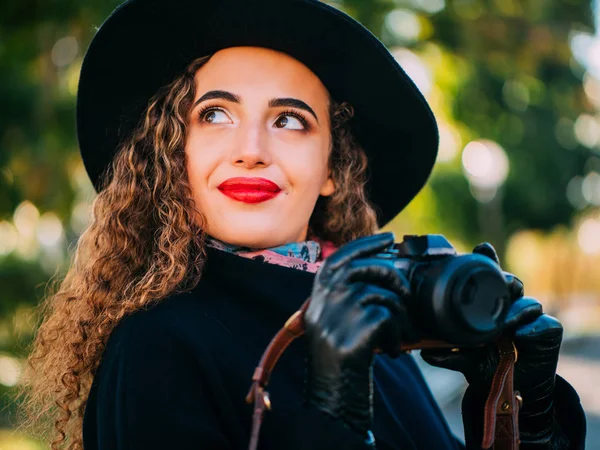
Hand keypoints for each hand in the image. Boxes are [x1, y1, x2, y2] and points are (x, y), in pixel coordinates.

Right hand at [303, 232, 418, 441]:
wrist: (330, 402)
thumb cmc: (340, 364)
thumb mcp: (334, 326)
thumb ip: (347, 300)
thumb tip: (382, 274)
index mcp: (317, 299)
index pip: (339, 259)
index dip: (364, 244)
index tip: (388, 237)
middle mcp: (322, 304)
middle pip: (363, 269)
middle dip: (391, 274)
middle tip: (405, 291)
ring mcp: (335, 319)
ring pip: (380, 294)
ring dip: (398, 314)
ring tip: (398, 333)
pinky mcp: (352, 336)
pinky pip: (387, 319)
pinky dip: (397, 336)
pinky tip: (392, 352)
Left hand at [421, 243, 568, 448]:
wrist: (513, 389)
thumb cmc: (485, 364)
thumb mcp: (465, 360)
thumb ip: (448, 355)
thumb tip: (426, 352)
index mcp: (486, 305)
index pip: (488, 277)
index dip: (487, 259)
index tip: (482, 248)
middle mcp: (508, 306)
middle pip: (510, 283)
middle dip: (506, 280)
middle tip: (501, 283)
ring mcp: (529, 318)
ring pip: (528, 302)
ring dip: (518, 308)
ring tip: (507, 320)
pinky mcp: (548, 333)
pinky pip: (547, 325)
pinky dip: (534, 329)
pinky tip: (521, 335)